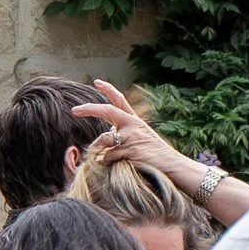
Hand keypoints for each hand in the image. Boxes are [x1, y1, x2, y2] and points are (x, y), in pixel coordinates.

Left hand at [76, 90, 194, 188]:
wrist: (173, 166)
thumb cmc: (156, 157)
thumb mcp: (140, 140)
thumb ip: (123, 136)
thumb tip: (107, 137)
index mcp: (135, 121)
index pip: (120, 100)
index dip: (108, 90)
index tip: (96, 82)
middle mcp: (133, 125)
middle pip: (107, 111)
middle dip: (89, 109)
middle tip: (74, 110)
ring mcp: (131, 136)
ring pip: (103, 139)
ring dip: (96, 149)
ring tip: (95, 158)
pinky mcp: (130, 149)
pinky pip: (108, 156)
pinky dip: (105, 162)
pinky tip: (112, 167)